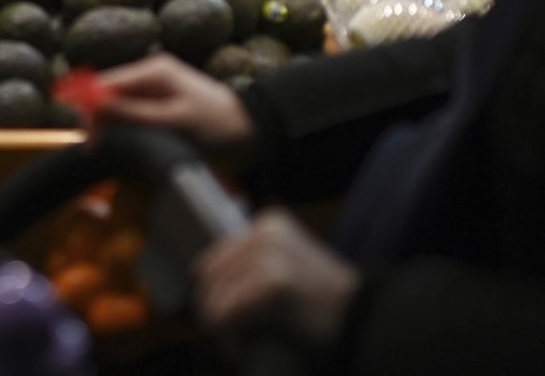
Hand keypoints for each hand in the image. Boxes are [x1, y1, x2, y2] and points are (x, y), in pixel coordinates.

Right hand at [96, 53, 254, 146]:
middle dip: (96, 118)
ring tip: (101, 149)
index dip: (90, 103)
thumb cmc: (218, 122)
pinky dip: (120, 129)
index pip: (108, 82)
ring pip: (115, 106)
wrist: (249, 130)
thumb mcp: (175, 119)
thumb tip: (98, 107)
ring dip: (107, 126)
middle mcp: (149, 76)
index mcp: (154, 70)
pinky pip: (127, 114)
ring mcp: (152, 91)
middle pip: (107, 94)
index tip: (84, 130)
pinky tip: (116, 144)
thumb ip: (136, 112)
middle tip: (92, 147)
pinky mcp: (155, 106)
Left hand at [193, 209, 358, 349]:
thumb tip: (205, 279)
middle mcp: (264, 233)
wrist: (365, 319)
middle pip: (209, 278)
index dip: (212, 294)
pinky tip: (242, 347)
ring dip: (221, 329)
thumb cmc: (327, 303)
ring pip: (215, 298)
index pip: (213, 259)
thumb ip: (254, 263)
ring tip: (238, 344)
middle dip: (213, 312)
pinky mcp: (272, 281)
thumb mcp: (289, 264)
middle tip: (228, 337)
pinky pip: (227, 314)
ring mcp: (268, 255)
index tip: (218, 318)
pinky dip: (229, 337)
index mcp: (268, 223)